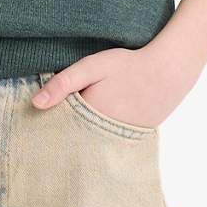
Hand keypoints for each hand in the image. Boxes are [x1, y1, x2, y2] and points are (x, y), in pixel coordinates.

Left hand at [32, 46, 189, 129]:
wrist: (171, 70)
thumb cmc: (129, 65)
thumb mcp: (92, 67)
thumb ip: (63, 83)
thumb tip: (35, 104)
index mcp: (90, 120)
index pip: (61, 128)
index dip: (52, 121)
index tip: (43, 118)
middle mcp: (104, 136)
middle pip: (76, 138)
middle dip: (67, 131)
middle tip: (64, 118)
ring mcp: (121, 140)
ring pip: (93, 141)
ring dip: (86, 134)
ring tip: (84, 121)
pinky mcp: (134, 138)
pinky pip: (110, 141)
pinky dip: (103, 134)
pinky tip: (103, 122)